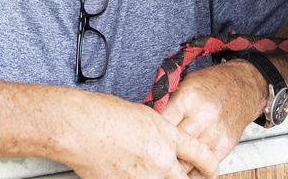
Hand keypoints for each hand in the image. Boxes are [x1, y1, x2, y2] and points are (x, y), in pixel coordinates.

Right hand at [62, 92, 217, 178]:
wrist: (78, 128)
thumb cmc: (103, 115)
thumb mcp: (144, 117)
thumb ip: (162, 135)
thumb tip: (167, 148)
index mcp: (167, 137)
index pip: (202, 155)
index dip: (210, 166)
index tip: (209, 170)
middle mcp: (160, 161)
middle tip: (182, 175)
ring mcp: (143, 178)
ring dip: (158, 178)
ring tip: (139, 166)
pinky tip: (125, 171)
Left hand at [157, 62, 267, 175]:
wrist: (243, 87)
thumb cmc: (211, 85)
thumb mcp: (186, 84)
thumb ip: (168, 102)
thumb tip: (148, 121)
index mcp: (188, 97)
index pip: (162, 121)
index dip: (151, 131)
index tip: (145, 136)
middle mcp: (203, 115)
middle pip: (173, 143)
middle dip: (161, 150)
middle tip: (152, 152)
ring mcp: (214, 132)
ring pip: (187, 160)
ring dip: (175, 163)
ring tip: (165, 163)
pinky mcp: (224, 145)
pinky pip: (204, 166)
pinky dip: (193, 170)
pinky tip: (185, 168)